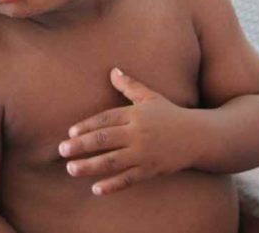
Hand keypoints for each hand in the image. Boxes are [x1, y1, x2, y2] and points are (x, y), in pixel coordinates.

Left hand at [59, 68, 194, 195]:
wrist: (197, 136)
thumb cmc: (171, 113)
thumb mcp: (150, 96)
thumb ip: (129, 85)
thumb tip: (112, 70)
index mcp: (135, 114)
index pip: (106, 119)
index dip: (87, 125)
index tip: (70, 132)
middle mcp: (137, 133)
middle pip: (104, 139)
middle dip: (81, 145)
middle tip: (61, 150)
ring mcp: (144, 153)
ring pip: (112, 161)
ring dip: (90, 166)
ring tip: (71, 169)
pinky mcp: (150, 170)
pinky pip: (128, 179)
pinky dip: (112, 185)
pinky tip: (96, 189)